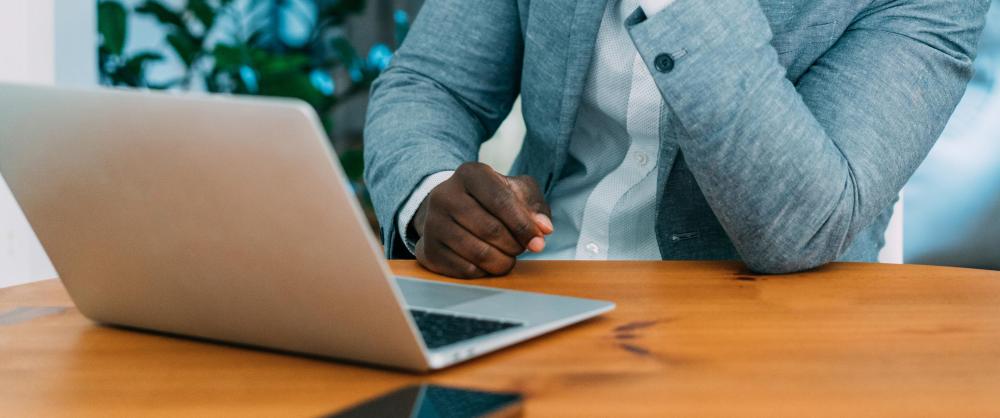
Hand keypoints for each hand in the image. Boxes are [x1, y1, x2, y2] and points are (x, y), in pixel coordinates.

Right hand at [412, 162, 552, 277]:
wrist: (451, 209)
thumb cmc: (491, 200)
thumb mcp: (516, 191)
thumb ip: (535, 207)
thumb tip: (543, 229)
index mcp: (470, 174)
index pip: (501, 201)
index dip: (523, 225)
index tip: (539, 241)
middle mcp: (444, 195)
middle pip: (490, 230)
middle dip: (514, 245)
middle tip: (521, 248)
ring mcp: (432, 224)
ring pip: (478, 253)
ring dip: (502, 261)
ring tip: (508, 257)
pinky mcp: (427, 250)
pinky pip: (465, 270)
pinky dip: (484, 272)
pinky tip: (488, 263)